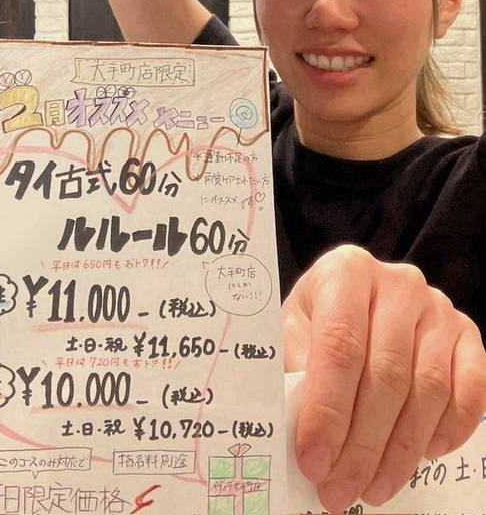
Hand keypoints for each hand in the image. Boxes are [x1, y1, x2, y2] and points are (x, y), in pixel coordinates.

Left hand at [283, 245, 485, 513]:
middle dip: (362, 444)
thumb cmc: (317, 318)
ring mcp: (438, 308)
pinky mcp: (467, 334)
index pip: (340, 347)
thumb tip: (301, 428)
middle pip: (386, 375)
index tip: (314, 459)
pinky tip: (421, 456)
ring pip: (427, 390)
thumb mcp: (291, 330)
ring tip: (372, 487)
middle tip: (340, 488)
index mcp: (347, 270)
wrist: (354, 296)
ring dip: (400, 450)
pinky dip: (448, 431)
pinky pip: (470, 392)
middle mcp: (398, 283)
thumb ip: (293, 368)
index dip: (327, 410)